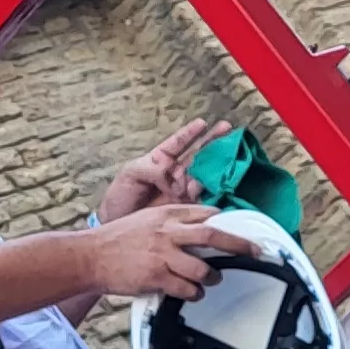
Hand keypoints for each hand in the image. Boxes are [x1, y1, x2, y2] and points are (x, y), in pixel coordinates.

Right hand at [82, 202, 235, 302]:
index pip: (204, 214)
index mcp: (165, 215)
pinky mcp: (156, 277)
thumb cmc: (116, 239)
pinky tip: (191, 294)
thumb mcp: (145, 219)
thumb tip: (201, 225)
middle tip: (255, 252)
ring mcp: (162, 255)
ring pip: (202, 268)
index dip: (226, 222)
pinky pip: (186, 289)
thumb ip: (171, 221)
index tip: (240, 231)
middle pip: (213, 235)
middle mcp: (167, 232)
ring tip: (211, 280)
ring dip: (212, 277)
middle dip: (238, 245)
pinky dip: (194, 294)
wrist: (89, 255)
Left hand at [100, 118, 233, 224]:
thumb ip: (150, 168)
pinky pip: (206, 196)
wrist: (119, 226)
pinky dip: (216, 189)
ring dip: (218, 164)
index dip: (190, 133)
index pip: (177, 143)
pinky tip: (226, 181)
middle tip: (228, 128)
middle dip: (213, 141)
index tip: (202, 122)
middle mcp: (176, 173)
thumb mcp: (130, 175)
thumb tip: (169, 172)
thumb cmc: (120, 197)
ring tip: (230, 154)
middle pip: (198, 154)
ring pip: (206, 173)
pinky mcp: (189, 207)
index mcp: (161, 160)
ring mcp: (184, 190)